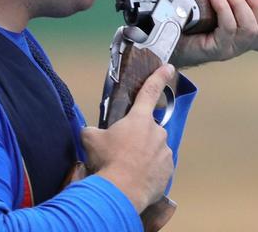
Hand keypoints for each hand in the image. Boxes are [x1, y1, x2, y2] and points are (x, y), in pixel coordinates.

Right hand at [81, 64, 174, 212]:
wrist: (121, 191)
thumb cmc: (108, 160)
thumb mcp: (91, 140)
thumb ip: (92, 131)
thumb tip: (88, 131)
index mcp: (139, 119)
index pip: (150, 91)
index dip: (159, 77)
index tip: (169, 68)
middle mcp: (157, 132)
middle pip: (147, 129)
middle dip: (136, 138)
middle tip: (121, 153)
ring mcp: (164, 151)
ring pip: (153, 149)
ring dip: (142, 156)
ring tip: (127, 170)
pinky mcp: (168, 169)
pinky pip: (158, 166)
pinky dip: (149, 171)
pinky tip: (136, 179)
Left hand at [171, 0, 257, 66]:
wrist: (164, 42)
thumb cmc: (188, 24)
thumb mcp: (212, 11)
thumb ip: (227, 3)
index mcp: (244, 38)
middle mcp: (240, 46)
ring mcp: (229, 50)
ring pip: (250, 30)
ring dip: (241, 4)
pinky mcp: (215, 50)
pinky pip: (228, 29)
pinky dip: (225, 9)